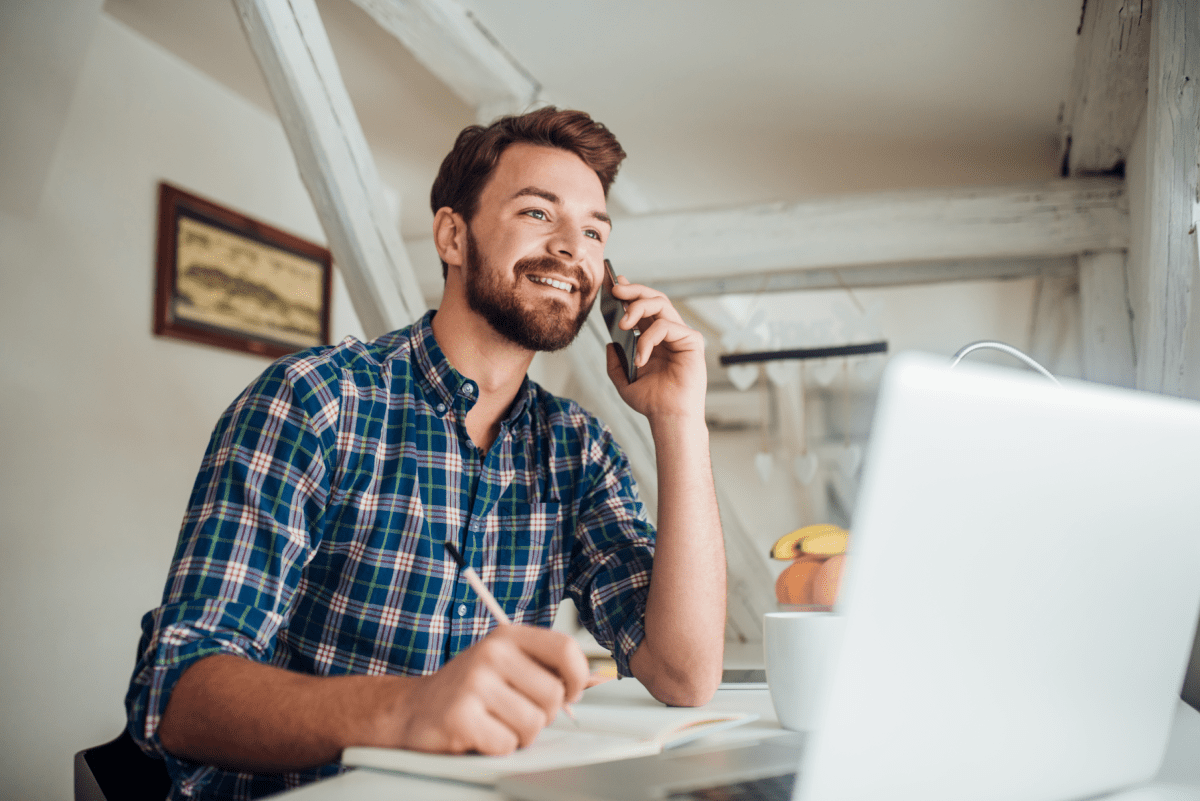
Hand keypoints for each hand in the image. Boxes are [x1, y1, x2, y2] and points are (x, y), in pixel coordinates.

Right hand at [393, 625, 588, 754]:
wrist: (412, 710)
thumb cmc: (468, 691)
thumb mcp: (507, 666)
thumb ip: (546, 669)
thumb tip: (596, 681)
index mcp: (508, 636)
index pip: (566, 649)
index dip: (577, 677)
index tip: (570, 692)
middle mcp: (492, 653)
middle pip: (553, 695)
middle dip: (542, 715)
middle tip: (515, 712)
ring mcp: (474, 683)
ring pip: (533, 724)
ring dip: (519, 735)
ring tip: (495, 722)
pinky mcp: (461, 716)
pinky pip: (506, 743)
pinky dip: (496, 747)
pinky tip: (478, 733)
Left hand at [606, 276, 706, 421]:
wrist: (668, 417)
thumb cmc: (652, 401)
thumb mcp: (623, 379)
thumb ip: (615, 360)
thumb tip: (610, 343)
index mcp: (654, 338)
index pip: (642, 306)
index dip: (629, 291)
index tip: (613, 282)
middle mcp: (668, 332)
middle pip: (653, 297)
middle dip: (633, 290)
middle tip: (616, 290)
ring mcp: (681, 335)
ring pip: (661, 304)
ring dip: (638, 307)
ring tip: (623, 323)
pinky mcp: (691, 341)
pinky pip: (666, 326)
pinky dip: (648, 340)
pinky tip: (641, 358)